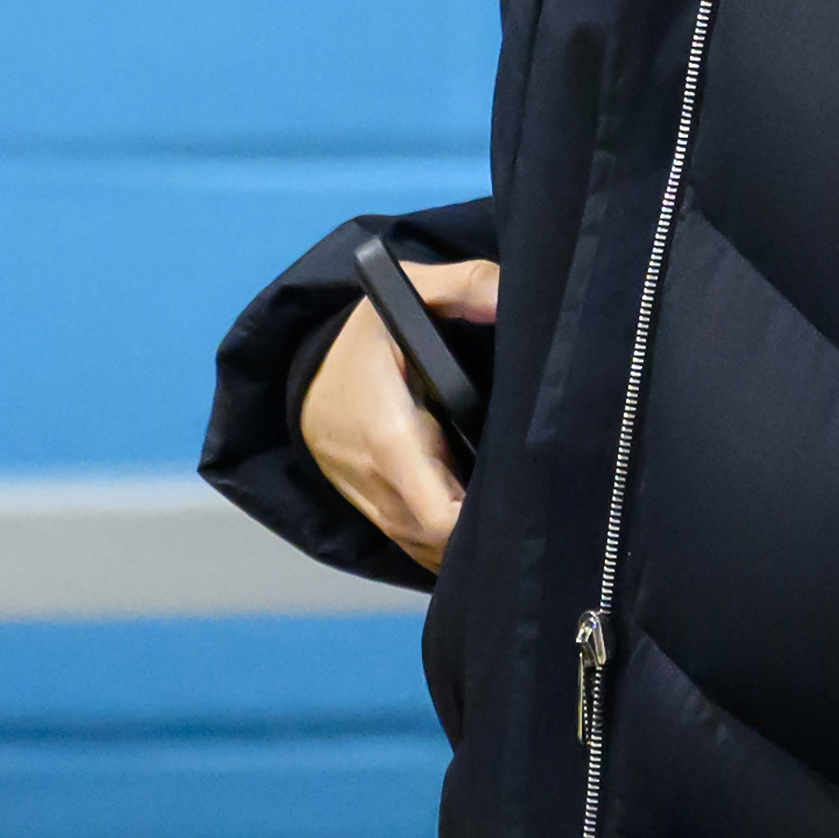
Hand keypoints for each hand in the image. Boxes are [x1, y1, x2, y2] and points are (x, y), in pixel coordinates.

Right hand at [299, 256, 498, 572]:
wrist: (305, 371)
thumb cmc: (368, 334)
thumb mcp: (410, 292)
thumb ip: (463, 287)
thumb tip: (506, 297)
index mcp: (387, 433)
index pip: (436, 513)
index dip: (478, 521)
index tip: (521, 499)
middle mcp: (374, 480)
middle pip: (439, 541)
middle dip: (483, 532)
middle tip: (533, 509)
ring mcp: (371, 502)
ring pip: (427, 550)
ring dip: (465, 543)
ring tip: (512, 520)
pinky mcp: (375, 513)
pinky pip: (415, 546)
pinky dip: (446, 546)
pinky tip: (481, 531)